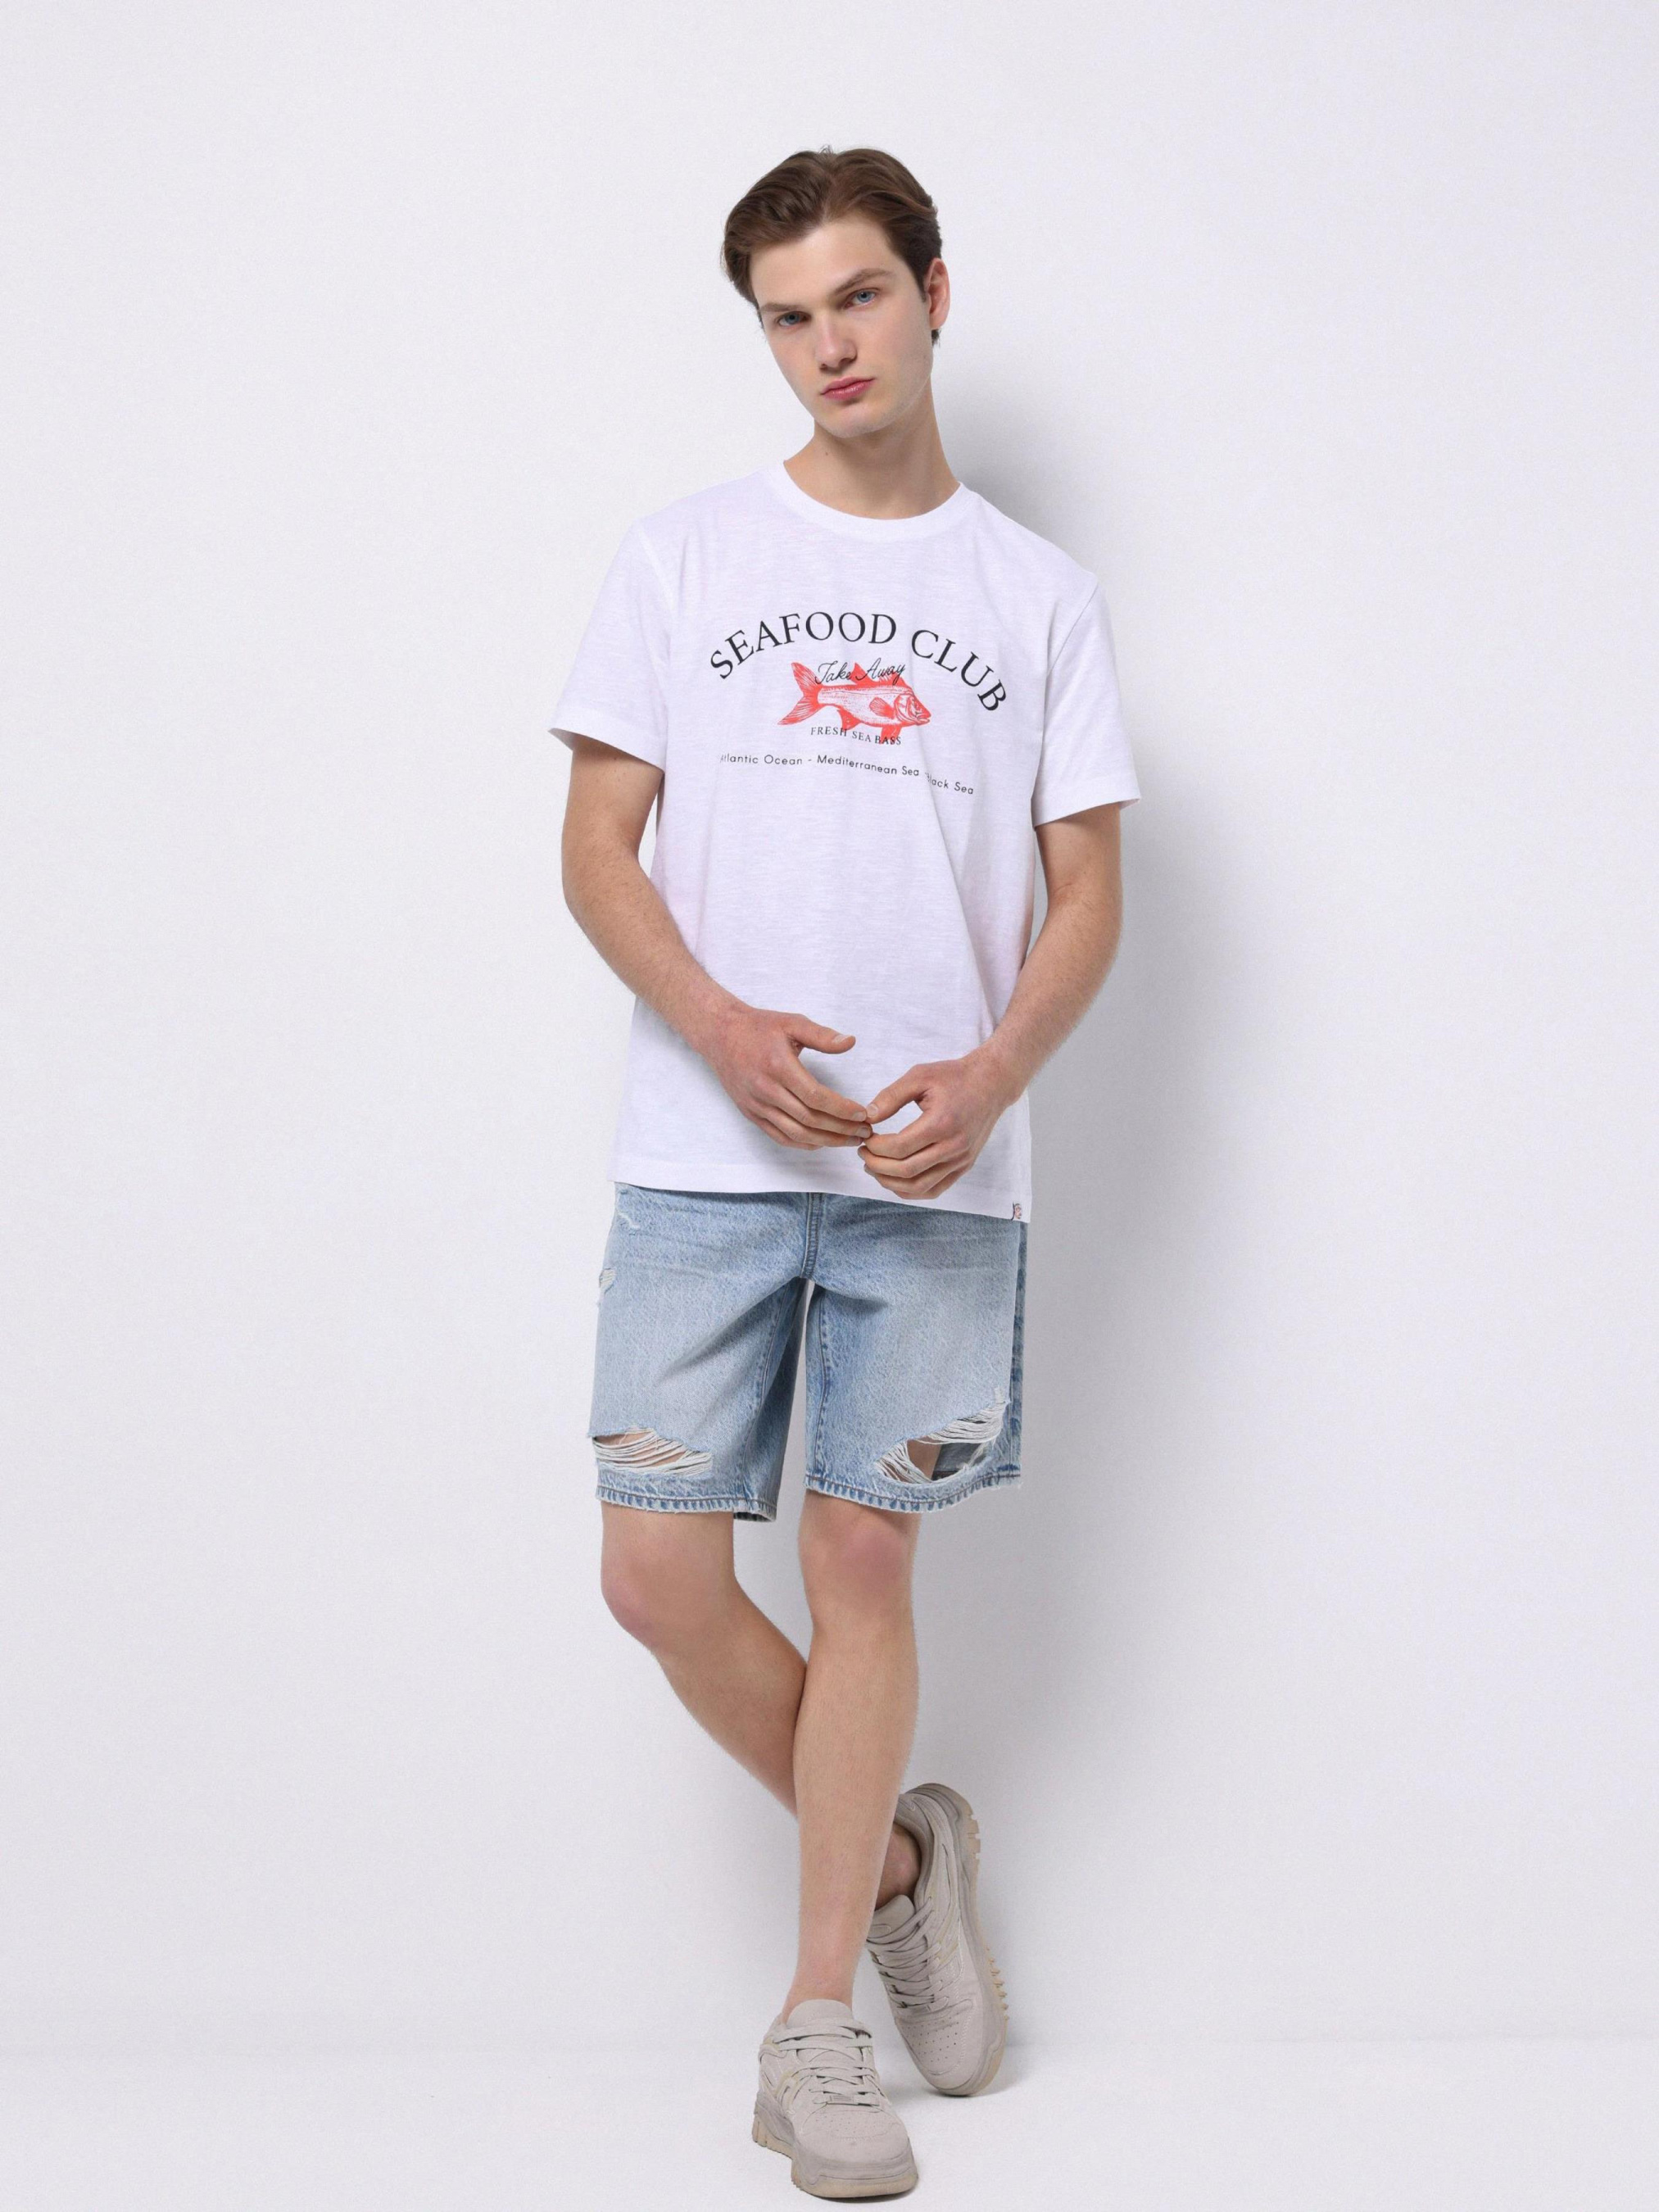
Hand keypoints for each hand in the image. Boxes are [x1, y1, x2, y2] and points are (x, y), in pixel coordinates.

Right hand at [701, 1004, 872, 1150]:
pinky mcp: (751, 1113)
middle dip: (841, 1129)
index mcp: (778, 1066)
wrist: (720, 1035)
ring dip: (826, 1141)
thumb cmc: (759, 1027)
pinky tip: (822, 1142)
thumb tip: (850, 1042)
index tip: (862, 1113)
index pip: (815, 1096)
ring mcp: (756, 1105)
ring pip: (795, 1133)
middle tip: (864, 1132)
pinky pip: (779, 1136)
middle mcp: (766, 1089)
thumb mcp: (792, 1022)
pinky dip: (803, 1143)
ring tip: (850, 1140)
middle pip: (809, 1119)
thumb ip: (821, 1035)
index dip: (841, 1109)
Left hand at [857, 1048, 1020, 1198]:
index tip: (865, 1137)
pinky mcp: (964, 1166)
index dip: (875, 1147)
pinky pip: (934, 1190)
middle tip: (863, 1154)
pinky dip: (911, 1191)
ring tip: (874, 1168)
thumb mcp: (920, 1076)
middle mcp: (953, 1147)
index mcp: (941, 1123)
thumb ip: (891, 1096)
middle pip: (905, 1171)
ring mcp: (960, 1160)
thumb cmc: (955, 1077)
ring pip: (918, 1186)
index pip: (898, 1147)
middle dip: (877, 1165)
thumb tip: (868, 1117)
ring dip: (890, 1182)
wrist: (991, 1084)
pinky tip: (895, 1179)